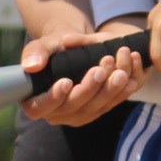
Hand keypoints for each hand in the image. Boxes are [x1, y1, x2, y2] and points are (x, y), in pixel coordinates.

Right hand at [19, 29, 141, 127]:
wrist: (72, 49)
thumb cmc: (54, 47)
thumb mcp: (44, 44)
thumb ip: (35, 52)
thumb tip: (32, 66)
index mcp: (36, 101)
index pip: (40, 107)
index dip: (53, 97)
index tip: (66, 81)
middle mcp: (56, 114)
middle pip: (73, 108)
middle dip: (89, 89)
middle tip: (100, 69)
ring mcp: (78, 116)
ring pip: (95, 109)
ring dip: (109, 91)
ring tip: (119, 72)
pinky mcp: (96, 112)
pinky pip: (109, 106)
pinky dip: (121, 93)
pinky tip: (128, 79)